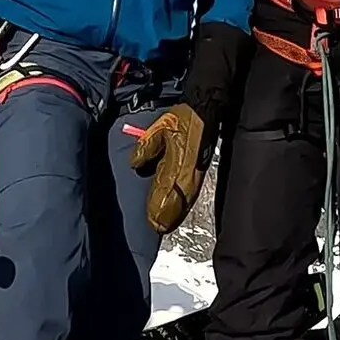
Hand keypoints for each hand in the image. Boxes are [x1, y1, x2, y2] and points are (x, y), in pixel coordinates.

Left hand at [130, 103, 209, 234]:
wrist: (204, 111)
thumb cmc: (181, 119)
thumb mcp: (160, 128)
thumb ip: (147, 146)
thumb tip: (135, 165)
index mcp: (177, 162)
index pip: (167, 190)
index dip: (159, 206)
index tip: (152, 220)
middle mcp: (188, 172)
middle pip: (178, 201)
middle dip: (167, 216)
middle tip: (157, 228)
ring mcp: (196, 174)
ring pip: (186, 200)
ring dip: (176, 214)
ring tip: (165, 226)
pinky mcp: (199, 173)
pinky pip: (192, 194)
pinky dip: (184, 205)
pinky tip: (178, 212)